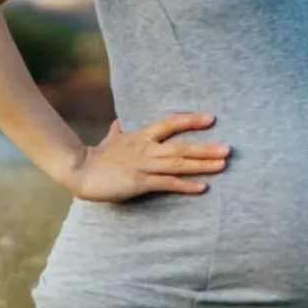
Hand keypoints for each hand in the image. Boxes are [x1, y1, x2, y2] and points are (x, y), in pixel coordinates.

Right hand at [63, 113, 227, 203]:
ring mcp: (144, 165)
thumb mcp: (109, 140)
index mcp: (142, 136)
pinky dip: (186, 185)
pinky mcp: (139, 182)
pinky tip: (202, 188)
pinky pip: (167, 183)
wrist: (79, 170)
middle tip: (229, 149)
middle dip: (207, 148)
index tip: (211, 119)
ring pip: (178, 164)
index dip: (191, 120)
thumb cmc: (95, 157)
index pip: (171, 123)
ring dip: (202, 165)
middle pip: (182, 146)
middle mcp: (147, 149)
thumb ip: (117, 132)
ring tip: (222, 165)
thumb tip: (117, 123)